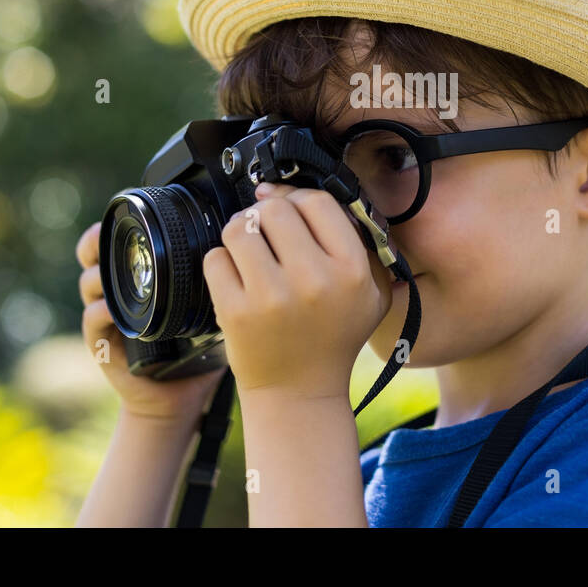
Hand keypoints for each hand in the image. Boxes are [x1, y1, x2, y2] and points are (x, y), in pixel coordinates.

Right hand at [76, 220, 227, 421]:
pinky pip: (92, 321)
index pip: (124, 241)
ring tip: (111, 274)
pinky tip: (112, 311)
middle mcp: (122, 292)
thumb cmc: (198, 351)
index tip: (131, 212)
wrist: (180, 398)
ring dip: (98, 275)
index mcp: (145, 278)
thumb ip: (223, 280)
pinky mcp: (104, 344)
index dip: (119, 225)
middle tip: (105, 235)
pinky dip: (100, 313)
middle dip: (97, 240)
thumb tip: (253, 247)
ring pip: (90, 282)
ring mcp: (109, 317)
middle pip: (96, 254)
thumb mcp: (212, 308)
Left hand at [201, 183, 393, 399]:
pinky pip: (215, 258)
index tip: (288, 209)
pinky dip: (221, 264)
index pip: (317, 203)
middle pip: (275, 209)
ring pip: (240, 227)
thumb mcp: (371, 291)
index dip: (298, 199)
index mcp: (351, 270)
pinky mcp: (235, 311)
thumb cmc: (334, 336)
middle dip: (266, 216)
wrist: (299, 393)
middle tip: (266, 234)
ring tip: (248, 252)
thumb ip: (357, 240)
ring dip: (240, 234)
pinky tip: (236, 280)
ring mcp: (271, 296)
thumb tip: (302, 193)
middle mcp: (313, 280)